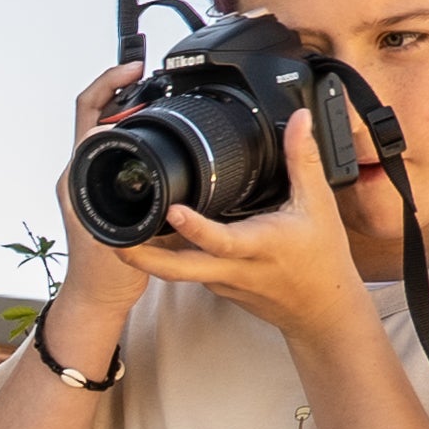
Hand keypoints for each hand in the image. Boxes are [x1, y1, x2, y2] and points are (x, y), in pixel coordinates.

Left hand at [41, 66, 153, 363]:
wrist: (100, 295)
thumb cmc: (106, 271)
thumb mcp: (120, 230)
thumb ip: (124, 192)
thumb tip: (119, 141)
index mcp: (78, 175)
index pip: (87, 114)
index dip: (109, 86)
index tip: (134, 71)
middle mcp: (79, 172)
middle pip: (93, 112)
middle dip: (116, 84)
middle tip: (141, 69)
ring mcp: (89, 178)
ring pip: (105, 126)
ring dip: (124, 104)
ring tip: (150, 89)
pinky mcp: (101, 187)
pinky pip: (115, 146)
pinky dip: (132, 128)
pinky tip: (153, 125)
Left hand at [111, 83, 375, 346]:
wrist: (319, 309)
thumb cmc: (320, 259)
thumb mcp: (318, 205)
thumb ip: (303, 160)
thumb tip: (300, 119)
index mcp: (257, 247)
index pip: (219, 239)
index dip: (193, 227)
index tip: (171, 210)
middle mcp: (231, 268)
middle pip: (176, 269)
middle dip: (140, 256)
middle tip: (108, 238)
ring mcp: (219, 280)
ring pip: (174, 270)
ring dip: (145, 254)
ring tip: (114, 231)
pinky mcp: (214, 285)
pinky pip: (184, 269)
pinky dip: (164, 254)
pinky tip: (149, 235)